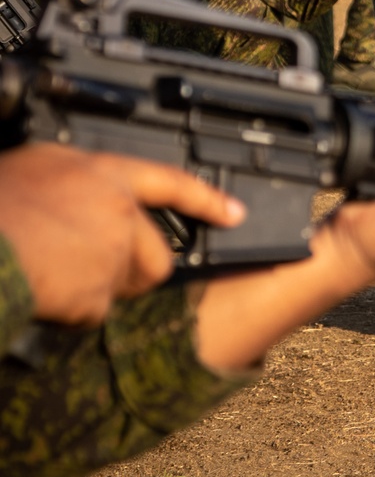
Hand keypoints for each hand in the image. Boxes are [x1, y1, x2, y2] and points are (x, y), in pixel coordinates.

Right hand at [0, 146, 244, 326]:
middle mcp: (119, 211)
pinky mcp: (96, 296)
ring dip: (98, 290)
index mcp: (105, 173)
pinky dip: (69, 311)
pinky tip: (42, 292)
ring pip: (123, 287)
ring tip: (54, 275)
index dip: (206, 200)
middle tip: (89, 268)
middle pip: (155, 255)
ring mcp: (112, 254)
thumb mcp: (38, 164)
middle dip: (134, 270)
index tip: (236, 214)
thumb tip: (75, 190)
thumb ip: (73, 177)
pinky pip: (90, 312)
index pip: (171, 183)